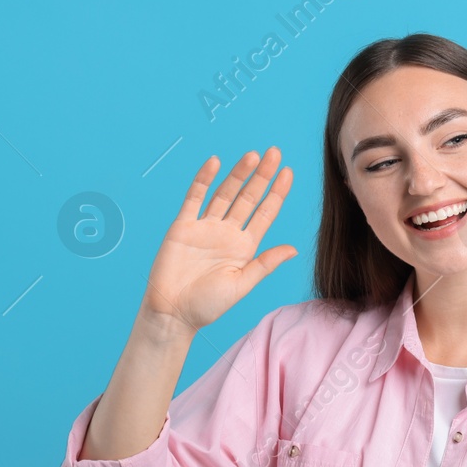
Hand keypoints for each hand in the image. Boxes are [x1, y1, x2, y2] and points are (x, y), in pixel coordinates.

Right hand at [139, 148, 296, 333]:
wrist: (173, 313)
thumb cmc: (208, 305)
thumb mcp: (242, 284)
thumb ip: (265, 264)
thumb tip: (293, 249)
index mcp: (245, 246)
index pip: (265, 213)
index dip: (277, 193)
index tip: (288, 172)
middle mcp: (227, 232)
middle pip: (248, 197)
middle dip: (262, 176)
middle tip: (275, 153)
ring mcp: (205, 227)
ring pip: (225, 193)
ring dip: (238, 174)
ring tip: (254, 155)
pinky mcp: (183, 226)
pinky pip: (194, 198)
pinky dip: (204, 180)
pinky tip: (215, 163)